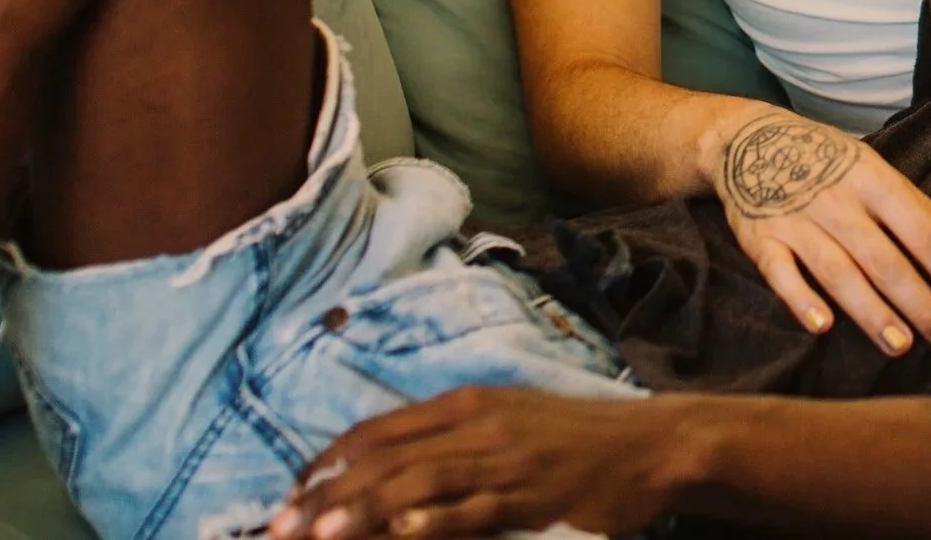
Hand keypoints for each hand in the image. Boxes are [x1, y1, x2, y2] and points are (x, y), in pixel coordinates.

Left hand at [271, 389, 683, 539]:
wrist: (650, 446)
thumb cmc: (578, 439)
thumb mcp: (510, 420)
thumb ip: (453, 437)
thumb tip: (393, 464)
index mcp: (467, 403)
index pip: (378, 429)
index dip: (328, 462)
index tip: (289, 495)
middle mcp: (478, 426)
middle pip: (386, 458)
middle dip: (327, 496)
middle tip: (280, 529)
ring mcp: (504, 461)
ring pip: (418, 484)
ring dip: (363, 511)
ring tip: (319, 535)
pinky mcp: (531, 497)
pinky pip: (472, 511)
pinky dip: (433, 523)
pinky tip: (401, 533)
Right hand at [701, 109, 930, 356]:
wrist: (750, 139)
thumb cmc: (829, 162)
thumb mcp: (879, 173)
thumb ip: (925, 211)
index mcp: (873, 179)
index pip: (920, 230)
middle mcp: (838, 200)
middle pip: (884, 259)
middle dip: (919, 303)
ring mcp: (797, 220)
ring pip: (839, 272)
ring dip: (871, 312)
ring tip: (900, 346)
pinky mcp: (760, 238)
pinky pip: (780, 272)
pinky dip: (800, 298)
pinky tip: (822, 326)